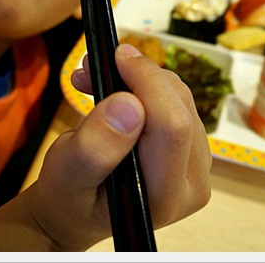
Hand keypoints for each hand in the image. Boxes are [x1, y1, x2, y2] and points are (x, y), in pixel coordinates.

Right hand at [30, 43, 211, 249]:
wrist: (80, 208)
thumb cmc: (70, 195)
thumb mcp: (66, 174)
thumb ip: (94, 147)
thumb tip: (128, 104)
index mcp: (164, 198)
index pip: (172, 127)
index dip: (148, 83)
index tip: (116, 56)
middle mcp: (193, 184)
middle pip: (180, 108)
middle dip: (139, 75)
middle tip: (91, 65)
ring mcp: (198, 165)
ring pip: (181, 97)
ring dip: (139, 77)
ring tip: (93, 79)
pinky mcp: (193, 146)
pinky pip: (177, 99)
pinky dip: (144, 85)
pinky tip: (113, 90)